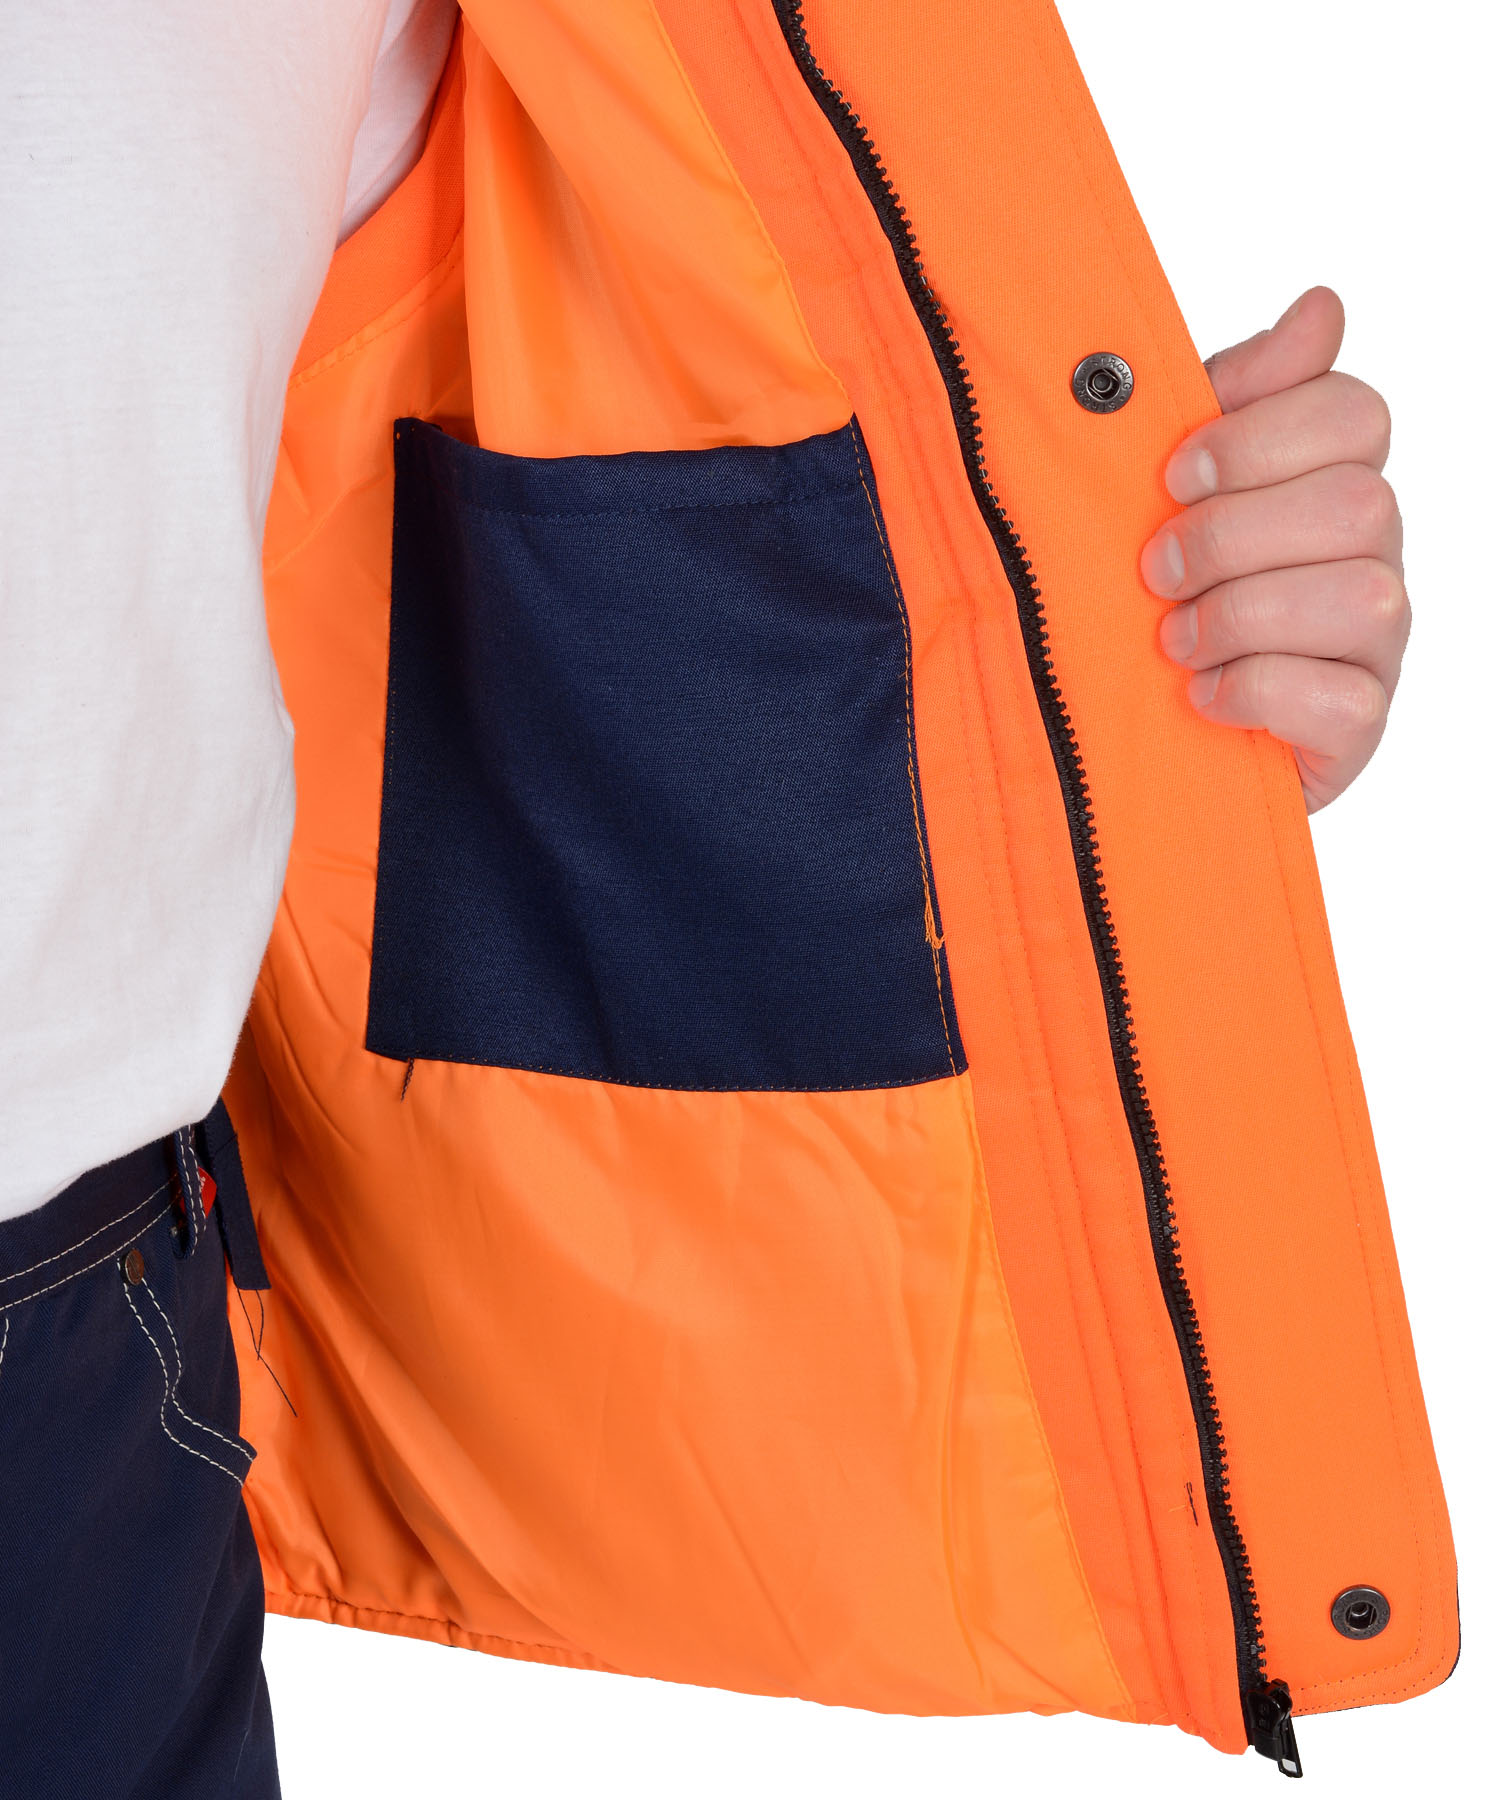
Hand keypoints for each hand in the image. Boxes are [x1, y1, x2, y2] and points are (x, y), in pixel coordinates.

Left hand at [1141, 288, 1408, 810]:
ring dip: (1242, 616)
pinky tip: (1204, 696)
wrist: (1131, 731)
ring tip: (1175, 642)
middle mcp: (1370, 554)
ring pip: (1362, 596)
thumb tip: (1324, 305)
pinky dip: (1255, 692)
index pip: (1355, 414)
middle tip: (1156, 571)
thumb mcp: (1168, 486)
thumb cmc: (1159, 594)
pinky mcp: (1358, 725)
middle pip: (1360, 502)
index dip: (1261, 437)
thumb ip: (1232, 394)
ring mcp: (1376, 643)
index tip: (1174, 477)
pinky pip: (1340, 698)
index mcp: (1328, 480)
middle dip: (1233, 534)